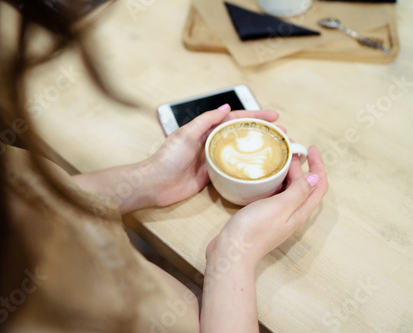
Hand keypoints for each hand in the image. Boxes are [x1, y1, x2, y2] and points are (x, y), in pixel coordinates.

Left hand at [148, 104, 278, 206]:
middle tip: (284, 136)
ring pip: (241, 152)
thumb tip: (226, 107)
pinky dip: (247, 168)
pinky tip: (260, 170)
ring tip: (279, 152)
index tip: (274, 117)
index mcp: (206, 129)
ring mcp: (213, 160)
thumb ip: (206, 120)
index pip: (236, 119)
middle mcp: (212, 143)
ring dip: (259, 151)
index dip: (255, 116)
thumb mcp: (186, 134)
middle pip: (242, 135)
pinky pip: (233, 170)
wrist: (155, 184)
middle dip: (263, 133)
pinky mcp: (212, 176)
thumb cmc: (168, 158)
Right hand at [206, 145, 327, 265]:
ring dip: (288, 173)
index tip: (311, 148)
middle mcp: (290, 214)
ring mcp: (276, 216)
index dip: (318, 166)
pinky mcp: (262, 217)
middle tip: (290, 148)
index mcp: (299, 212)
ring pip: (288, 190)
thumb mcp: (280, 206)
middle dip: (301, 166)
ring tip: (279, 157)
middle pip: (303, 186)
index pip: (318, 186)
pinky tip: (263, 176)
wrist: (231, 251)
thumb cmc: (254, 230)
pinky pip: (274, 195)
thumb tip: (315, 177)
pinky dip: (274, 182)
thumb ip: (299, 192)